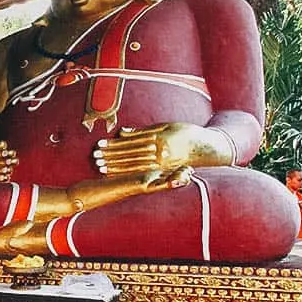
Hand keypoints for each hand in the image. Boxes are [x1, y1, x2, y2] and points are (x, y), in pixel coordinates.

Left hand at [92, 122, 225, 175]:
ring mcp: (162, 164)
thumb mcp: (165, 126)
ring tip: (100, 165)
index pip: (131, 142)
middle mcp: (160, 154)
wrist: (206, 146)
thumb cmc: (185, 132)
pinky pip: (145, 174)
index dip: (114, 144)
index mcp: (159, 140)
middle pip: (130, 154)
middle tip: (94, 155)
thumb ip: (143, 131)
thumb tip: (121, 132)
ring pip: (134, 165)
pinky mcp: (164, 172)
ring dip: (115, 166)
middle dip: (110, 155)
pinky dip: (129, 174)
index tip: (99, 144)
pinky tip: (117, 174)